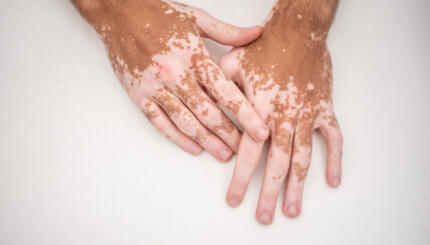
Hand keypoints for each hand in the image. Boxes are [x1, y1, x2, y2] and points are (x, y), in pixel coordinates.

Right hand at [71, 0, 268, 161]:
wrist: (118, 14)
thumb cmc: (157, 14)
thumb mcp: (196, 17)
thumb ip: (227, 31)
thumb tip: (256, 33)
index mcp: (193, 55)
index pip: (225, 91)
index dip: (245, 115)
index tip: (260, 131)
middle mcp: (175, 74)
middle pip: (207, 112)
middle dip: (228, 134)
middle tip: (244, 150)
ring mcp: (155, 87)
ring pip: (185, 122)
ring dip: (206, 141)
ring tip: (223, 154)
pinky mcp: (139, 95)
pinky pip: (160, 122)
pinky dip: (177, 138)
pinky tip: (193, 148)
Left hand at [219, 0, 342, 223]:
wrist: (298, 31)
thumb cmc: (264, 47)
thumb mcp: (231, 65)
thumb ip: (220, 93)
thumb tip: (209, 113)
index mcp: (260, 109)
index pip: (248, 152)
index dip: (241, 179)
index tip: (235, 200)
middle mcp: (284, 117)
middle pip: (277, 163)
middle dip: (269, 193)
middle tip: (264, 217)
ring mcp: (307, 115)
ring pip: (303, 157)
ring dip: (298, 186)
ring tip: (293, 210)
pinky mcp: (324, 109)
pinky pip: (333, 138)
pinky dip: (334, 159)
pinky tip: (332, 180)